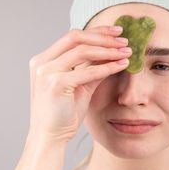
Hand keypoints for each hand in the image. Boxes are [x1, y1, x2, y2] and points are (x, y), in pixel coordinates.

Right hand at [27, 25, 131, 143]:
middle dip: (103, 36)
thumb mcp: (79, 85)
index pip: (72, 37)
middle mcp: (41, 62)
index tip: (117, 32)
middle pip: (76, 37)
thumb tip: (112, 52)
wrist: (50, 137)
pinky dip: (107, 67)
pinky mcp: (55, 84)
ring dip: (108, 50)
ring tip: (126, 52)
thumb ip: (91, 68)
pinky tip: (121, 65)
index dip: (96, 32)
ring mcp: (46, 72)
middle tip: (125, 39)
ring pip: (82, 51)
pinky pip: (87, 71)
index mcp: (44, 60)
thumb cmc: (63, 114)